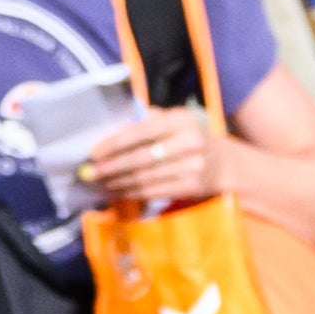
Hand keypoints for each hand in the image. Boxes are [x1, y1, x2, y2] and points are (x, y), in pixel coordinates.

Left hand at [80, 111, 230, 214]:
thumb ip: (147, 122)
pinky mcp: (192, 187)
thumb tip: (110, 134)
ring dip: (118, 183)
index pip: (140, 132)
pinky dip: (132, 193)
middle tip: (90, 173)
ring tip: (100, 184)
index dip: (114, 144)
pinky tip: (117, 192)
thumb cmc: (188, 138)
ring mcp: (193, 167)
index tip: (93, 154)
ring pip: (146, 177)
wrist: (224, 164)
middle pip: (141, 158)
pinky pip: (155, 191)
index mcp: (181, 120)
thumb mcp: (174, 122)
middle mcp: (189, 143)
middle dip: (111, 167)